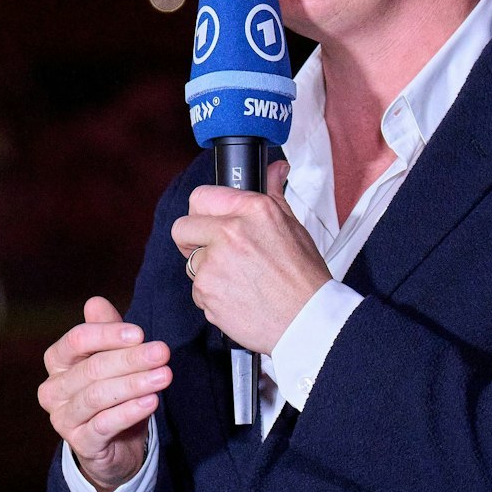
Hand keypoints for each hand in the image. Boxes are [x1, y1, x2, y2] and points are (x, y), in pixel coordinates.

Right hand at [38, 296, 170, 491]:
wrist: (116, 446)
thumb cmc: (112, 394)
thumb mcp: (112, 358)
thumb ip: (106, 330)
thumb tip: (96, 302)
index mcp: (57, 361)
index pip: (76, 340)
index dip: (108, 334)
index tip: (140, 333)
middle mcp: (53, 389)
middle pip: (92, 368)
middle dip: (130, 359)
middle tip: (162, 352)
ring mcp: (63, 418)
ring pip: (98, 396)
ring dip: (134, 384)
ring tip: (163, 376)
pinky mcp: (81, 443)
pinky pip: (104, 425)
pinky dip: (129, 412)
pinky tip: (151, 402)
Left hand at [170, 161, 329, 354]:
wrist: (308, 321)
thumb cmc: (303, 278)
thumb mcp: (293, 227)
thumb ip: (273, 194)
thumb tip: (273, 170)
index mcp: (253, 210)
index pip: (201, 196)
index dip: (201, 211)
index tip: (207, 221)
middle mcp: (230, 232)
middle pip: (182, 228)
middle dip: (193, 241)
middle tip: (215, 252)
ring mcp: (215, 263)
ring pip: (190, 262)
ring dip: (207, 272)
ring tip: (239, 280)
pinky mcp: (206, 292)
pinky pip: (197, 290)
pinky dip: (213, 296)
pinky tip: (238, 297)